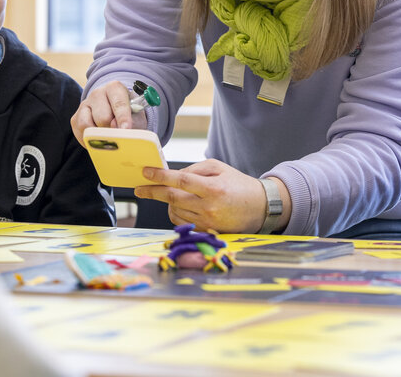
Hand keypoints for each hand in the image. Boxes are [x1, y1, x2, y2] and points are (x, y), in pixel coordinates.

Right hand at [71, 80, 147, 145]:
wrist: (117, 114)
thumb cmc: (129, 115)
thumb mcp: (137, 116)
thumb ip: (132, 122)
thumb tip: (115, 127)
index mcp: (115, 88)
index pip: (119, 103)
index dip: (123, 118)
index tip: (126, 129)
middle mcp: (98, 93)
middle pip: (103, 117)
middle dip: (111, 129)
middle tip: (118, 133)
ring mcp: (84, 104)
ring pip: (88, 125)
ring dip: (99, 134)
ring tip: (108, 135)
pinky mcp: (75, 118)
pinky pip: (81, 132)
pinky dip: (91, 140)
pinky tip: (99, 138)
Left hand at [134, 159, 286, 233]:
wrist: (260, 207)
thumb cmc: (238, 184)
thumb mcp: (219, 168)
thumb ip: (194, 170)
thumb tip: (172, 176)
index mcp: (213, 188)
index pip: (180, 181)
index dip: (160, 177)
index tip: (145, 173)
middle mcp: (209, 208)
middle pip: (172, 199)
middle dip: (153, 192)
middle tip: (140, 187)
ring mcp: (207, 223)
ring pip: (174, 212)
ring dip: (167, 202)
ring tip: (172, 193)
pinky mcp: (206, 233)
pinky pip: (182, 222)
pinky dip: (176, 212)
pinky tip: (181, 205)